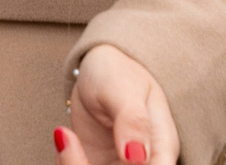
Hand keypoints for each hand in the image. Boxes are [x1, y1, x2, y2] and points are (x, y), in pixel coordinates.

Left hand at [55, 45, 177, 164]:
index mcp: (162, 149)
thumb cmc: (118, 73)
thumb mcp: (125, 89)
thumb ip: (133, 121)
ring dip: (74, 164)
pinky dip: (66, 162)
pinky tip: (64, 137)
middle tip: (67, 139)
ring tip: (65, 134)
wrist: (99, 70)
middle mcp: (143, 164)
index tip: (116, 154)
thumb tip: (137, 156)